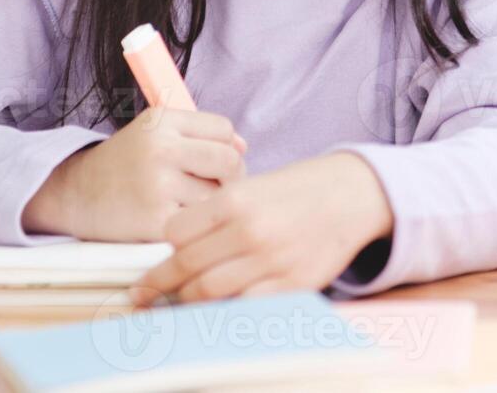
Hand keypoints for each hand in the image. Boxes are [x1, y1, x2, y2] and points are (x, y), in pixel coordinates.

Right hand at [21, 107, 247, 240]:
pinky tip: (182, 221)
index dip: (226, 147)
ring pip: (218, 196)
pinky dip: (197, 225)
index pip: (224, 129)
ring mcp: (157, 185)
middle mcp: (160, 148)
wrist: (75, 194)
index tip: (213, 162)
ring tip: (193, 204)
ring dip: (213, 205)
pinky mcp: (154, 220)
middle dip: (232, 177)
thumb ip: (201, 134)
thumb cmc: (127, 163)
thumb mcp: (156, 133)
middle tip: (217, 188)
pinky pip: (200, 222)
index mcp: (161, 120)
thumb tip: (244, 147)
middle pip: (229, 161)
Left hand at [130, 152, 393, 304]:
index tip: (160, 257)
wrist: (351, 195)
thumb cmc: (297, 189)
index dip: (164, 247)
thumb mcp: (252, 185)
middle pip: (185, 267)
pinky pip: (243, 308)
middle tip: (145, 293)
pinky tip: (219, 307)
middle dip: (160, 283)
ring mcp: (271, 261)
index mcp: (235, 200)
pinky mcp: (291, 286)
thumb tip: (176, 248)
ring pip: (207, 293)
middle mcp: (250, 231)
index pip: (175, 233)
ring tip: (180, 300)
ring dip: (188, 300)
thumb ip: (216, 214)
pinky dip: (226, 310)